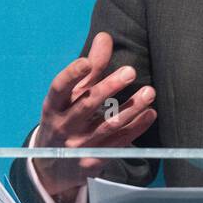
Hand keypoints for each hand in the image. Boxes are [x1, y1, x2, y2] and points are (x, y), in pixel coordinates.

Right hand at [30, 31, 156, 202]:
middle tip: (130, 71)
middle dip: (109, 88)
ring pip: (107, 125)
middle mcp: (63, 126)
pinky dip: (136, 128)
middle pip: (87, 105)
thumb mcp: (71, 96)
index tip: (87, 62)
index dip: (71, 75)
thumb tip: (105, 36)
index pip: (59, 88)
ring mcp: (78, 146)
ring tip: (150, 92)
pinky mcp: (93, 162)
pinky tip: (150, 113)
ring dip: (131, 109)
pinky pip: (118, 143)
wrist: (52, 166)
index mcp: (53, 106)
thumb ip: (90, 68)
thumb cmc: (65, 118)